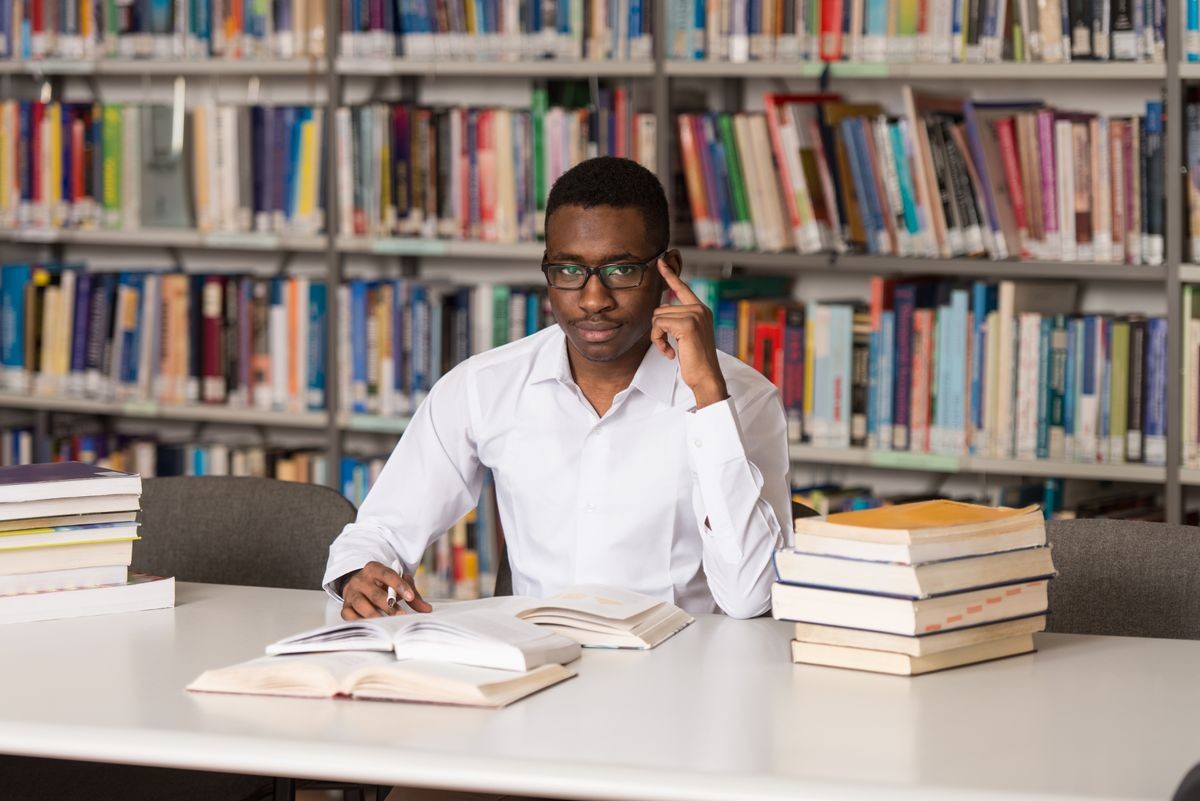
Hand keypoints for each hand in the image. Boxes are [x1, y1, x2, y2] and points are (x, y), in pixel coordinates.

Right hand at [340, 560, 432, 619]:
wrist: (360, 583)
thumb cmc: (383, 584)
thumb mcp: (398, 583)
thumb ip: (412, 594)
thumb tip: (427, 609)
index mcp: (374, 569)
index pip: (387, 575)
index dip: (399, 585)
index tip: (410, 596)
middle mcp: (361, 580)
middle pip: (375, 593)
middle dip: (389, 605)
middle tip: (401, 615)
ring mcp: (351, 593)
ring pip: (361, 604)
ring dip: (375, 615)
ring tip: (386, 623)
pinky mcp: (346, 606)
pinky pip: (349, 615)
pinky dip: (359, 621)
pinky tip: (370, 627)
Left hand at [652, 260, 728, 408]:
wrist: (706, 377)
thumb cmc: (696, 361)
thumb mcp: (686, 336)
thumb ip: (677, 319)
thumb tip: (661, 308)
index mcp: (701, 310)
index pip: (682, 288)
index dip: (670, 275)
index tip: (660, 262)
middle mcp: (700, 309)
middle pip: (661, 309)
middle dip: (658, 330)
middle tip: (668, 347)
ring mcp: (695, 315)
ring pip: (657, 317)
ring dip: (658, 337)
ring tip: (670, 350)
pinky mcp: (687, 324)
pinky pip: (659, 325)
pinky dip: (658, 341)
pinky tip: (670, 353)